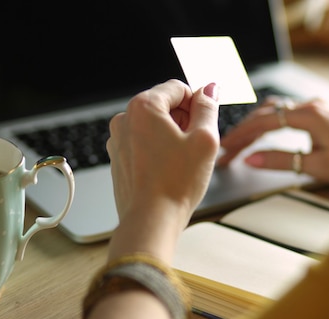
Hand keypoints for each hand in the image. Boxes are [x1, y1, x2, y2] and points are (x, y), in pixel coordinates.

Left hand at [105, 79, 219, 260]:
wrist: (151, 221)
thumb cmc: (177, 183)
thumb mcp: (205, 139)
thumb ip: (208, 107)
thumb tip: (210, 89)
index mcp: (143, 107)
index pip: (178, 88)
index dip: (197, 104)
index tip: (205, 125)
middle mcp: (124, 119)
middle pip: (164, 105)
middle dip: (184, 120)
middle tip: (196, 146)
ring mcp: (118, 140)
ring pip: (154, 125)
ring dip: (172, 136)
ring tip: (182, 161)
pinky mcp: (119, 158)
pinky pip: (144, 143)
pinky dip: (159, 150)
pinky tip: (169, 171)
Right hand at [217, 97, 328, 185]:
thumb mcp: (320, 166)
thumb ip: (282, 161)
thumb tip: (252, 159)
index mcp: (309, 116)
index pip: (264, 123)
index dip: (241, 137)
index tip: (226, 149)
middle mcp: (312, 105)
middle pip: (267, 113)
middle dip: (244, 131)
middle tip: (228, 149)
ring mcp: (320, 106)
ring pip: (278, 109)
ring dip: (258, 124)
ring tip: (241, 141)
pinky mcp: (326, 112)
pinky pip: (291, 112)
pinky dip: (273, 122)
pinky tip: (269, 132)